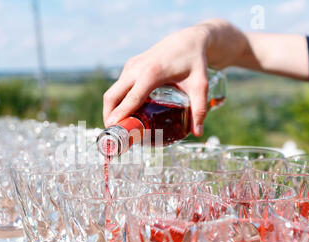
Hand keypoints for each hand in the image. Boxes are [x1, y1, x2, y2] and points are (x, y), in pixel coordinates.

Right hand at [103, 22, 216, 136]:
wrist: (188, 39)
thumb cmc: (195, 62)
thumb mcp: (200, 86)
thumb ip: (198, 109)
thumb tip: (197, 133)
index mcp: (152, 73)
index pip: (131, 98)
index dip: (120, 115)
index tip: (114, 129)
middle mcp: (136, 68)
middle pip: (112, 96)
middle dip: (109, 116)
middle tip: (115, 136)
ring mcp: (131, 66)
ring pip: (113, 92)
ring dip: (111, 110)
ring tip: (119, 128)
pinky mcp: (130, 66)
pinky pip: (118, 87)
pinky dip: (117, 101)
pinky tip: (125, 113)